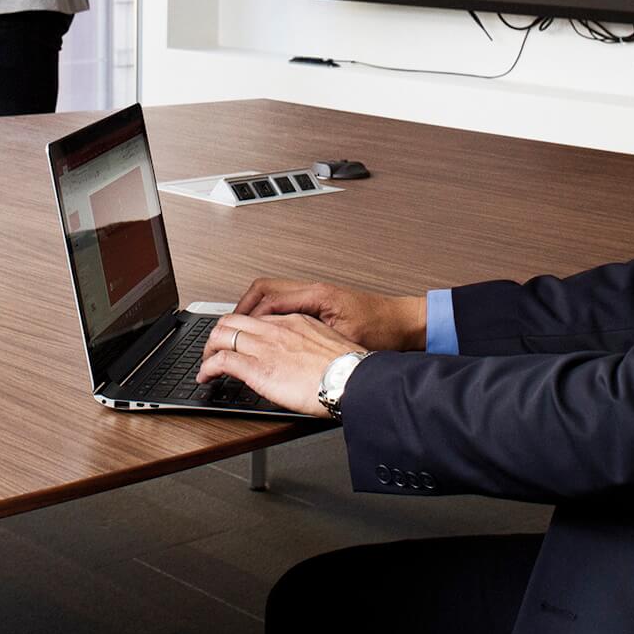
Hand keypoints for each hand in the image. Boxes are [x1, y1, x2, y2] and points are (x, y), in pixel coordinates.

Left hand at [197, 313, 356, 417]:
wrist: (351, 379)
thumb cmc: (346, 369)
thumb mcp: (326, 346)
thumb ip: (308, 345)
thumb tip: (303, 358)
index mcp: (293, 322)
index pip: (256, 318)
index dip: (240, 329)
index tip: (237, 339)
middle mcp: (275, 330)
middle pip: (232, 321)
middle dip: (218, 335)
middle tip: (214, 350)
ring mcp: (264, 347)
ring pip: (221, 336)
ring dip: (208, 350)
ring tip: (205, 363)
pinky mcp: (256, 367)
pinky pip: (221, 361)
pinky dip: (207, 368)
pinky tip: (205, 376)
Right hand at [233, 278, 426, 351]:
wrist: (405, 323)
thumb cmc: (383, 330)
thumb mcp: (345, 339)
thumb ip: (313, 338)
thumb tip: (283, 344)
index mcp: (317, 295)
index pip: (269, 297)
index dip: (247, 315)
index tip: (233, 330)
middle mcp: (314, 290)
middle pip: (264, 289)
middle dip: (243, 306)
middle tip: (228, 326)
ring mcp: (316, 295)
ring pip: (273, 293)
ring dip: (255, 308)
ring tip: (242, 327)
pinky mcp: (320, 304)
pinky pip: (286, 301)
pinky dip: (270, 312)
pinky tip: (267, 328)